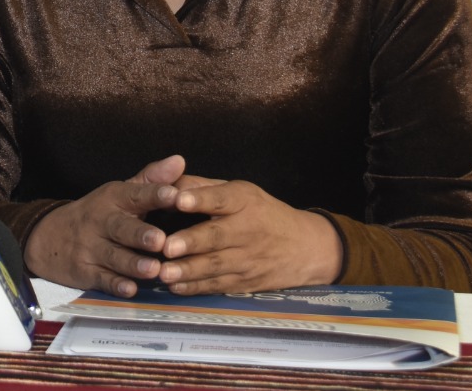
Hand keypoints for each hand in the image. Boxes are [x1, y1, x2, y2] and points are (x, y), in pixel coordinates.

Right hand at [24, 155, 185, 296]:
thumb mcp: (120, 192)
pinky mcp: (85, 271)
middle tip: (160, 240)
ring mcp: (90, 247)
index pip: (135, 194)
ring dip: (133, 264)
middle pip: (121, 228)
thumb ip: (151, 179)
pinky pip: (102, 279)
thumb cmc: (98, 214)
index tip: (175, 195)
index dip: (154, 195)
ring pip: (114, 256)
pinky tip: (130, 290)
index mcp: (113, 198)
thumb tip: (180, 161)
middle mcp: (100, 221)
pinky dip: (115, 285)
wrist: (47, 237)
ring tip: (154, 269)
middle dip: (140, 235)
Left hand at [157, 177, 341, 293]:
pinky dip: (197, 288)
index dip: (200, 199)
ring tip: (164, 272)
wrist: (307, 248)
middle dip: (191, 242)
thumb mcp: (240, 192)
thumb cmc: (264, 213)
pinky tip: (177, 287)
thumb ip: (202, 187)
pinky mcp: (246, 282)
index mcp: (243, 201)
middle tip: (166, 246)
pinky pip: (219, 285)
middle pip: (217, 236)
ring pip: (215, 266)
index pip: (221, 198)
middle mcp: (247, 230)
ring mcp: (247, 259)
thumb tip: (166, 182)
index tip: (178, 199)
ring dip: (188, 270)